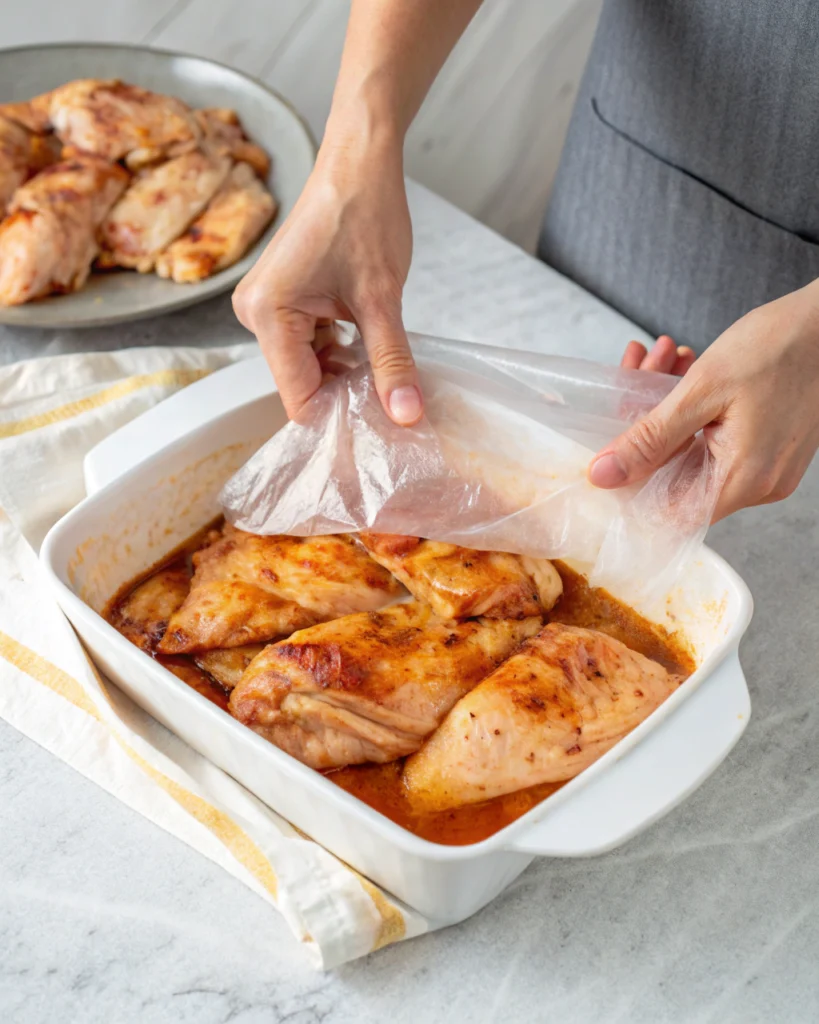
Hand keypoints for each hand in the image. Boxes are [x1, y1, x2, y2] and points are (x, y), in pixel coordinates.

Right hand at [232, 133, 421, 424]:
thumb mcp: (383, 299)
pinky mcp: (284, 301)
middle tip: (391, 420)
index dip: (335, 425)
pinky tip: (372, 361)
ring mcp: (267, 307)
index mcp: (269, 314)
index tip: (372, 447)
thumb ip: (392, 362)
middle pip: (301, 384)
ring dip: (346, 379)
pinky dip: (341, 357)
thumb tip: (405, 415)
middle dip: (344, 402)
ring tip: (388, 389)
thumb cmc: (365, 213)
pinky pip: (310, 346)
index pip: (299, 397)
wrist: (359, 160)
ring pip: (309, 367)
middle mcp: (255, 313)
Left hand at [589, 285, 818, 519]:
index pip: (670, 516)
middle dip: (647, 432)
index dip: (632, 493)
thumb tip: (605, 475)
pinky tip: (682, 369)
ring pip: (692, 454)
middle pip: (677, 479)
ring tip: (662, 359)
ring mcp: (767, 467)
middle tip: (638, 374)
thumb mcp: (701, 391)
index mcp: (743, 479)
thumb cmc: (779, 346)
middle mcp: (759, 483)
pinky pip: (715, 440)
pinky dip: (692, 412)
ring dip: (667, 413)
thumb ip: (650, 439)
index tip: (606, 460)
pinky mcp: (769, 447)